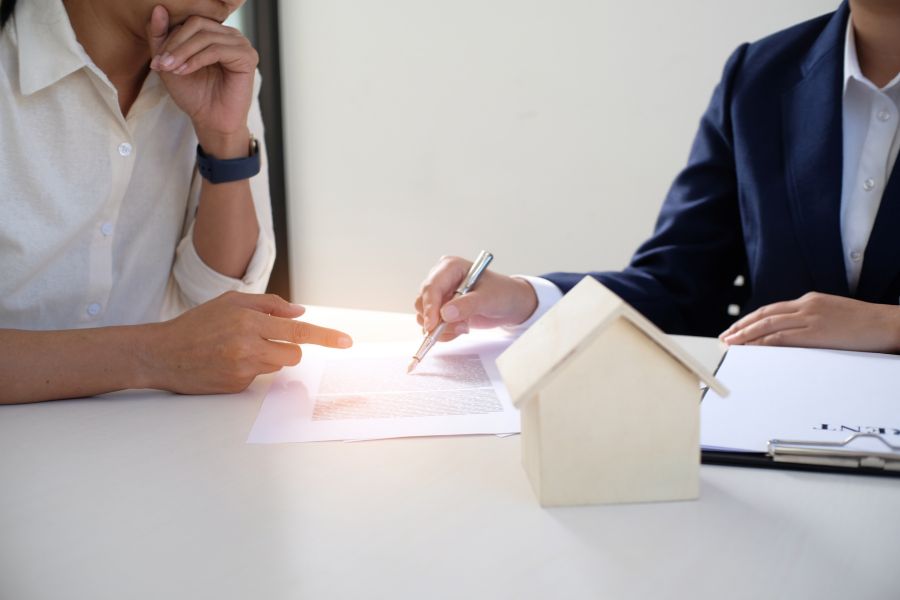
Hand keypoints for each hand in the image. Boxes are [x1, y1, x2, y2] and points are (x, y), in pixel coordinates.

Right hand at [142, 292, 352, 394]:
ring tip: (236, 349)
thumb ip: (268, 304)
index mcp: (249, 321)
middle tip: (266, 340)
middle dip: (287, 349)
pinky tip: (226, 363)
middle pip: (293, 354)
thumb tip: (299, 313)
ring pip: (277, 365)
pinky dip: (249, 369)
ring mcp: (242, 369)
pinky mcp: (236, 386)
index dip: (325, 336)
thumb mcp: (230, 302)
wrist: (162, 354)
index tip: (347, 342)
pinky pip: (258, 378)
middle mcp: (248, 346)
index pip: (298, 331)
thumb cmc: (197, 324)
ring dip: (266, 357)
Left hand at [147, 5, 257, 155]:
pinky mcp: (247, 57)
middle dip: (176, 44)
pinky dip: (197, 59)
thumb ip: (161, 36)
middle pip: (197, 24)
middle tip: (161, 63)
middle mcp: (230, 35)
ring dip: (183, 52)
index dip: (170, 36)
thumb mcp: (169, 62)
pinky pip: (217, 50)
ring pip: (206, 36)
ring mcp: (241, 44)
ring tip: (171, 69)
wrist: (211, 121)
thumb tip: (158, 9)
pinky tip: (185, 71)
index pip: (190, 21)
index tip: (156, 60)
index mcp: (215, 33)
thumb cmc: (193, 94)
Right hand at [414, 256, 537, 342]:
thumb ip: (467, 305)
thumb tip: (445, 314)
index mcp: (451, 267)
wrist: (510, 305)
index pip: (432, 286)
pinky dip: (445, 332)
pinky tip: (462, 328)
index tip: (432, 325)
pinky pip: (432, 325)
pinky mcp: (441, 309)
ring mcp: (440, 295)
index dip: (430, 306)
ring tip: (465, 326)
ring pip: (425, 316)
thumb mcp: (488, 299)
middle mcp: (442, 279)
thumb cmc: (502, 293)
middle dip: (438, 320)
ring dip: (443, 328)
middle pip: (423, 301)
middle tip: (460, 327)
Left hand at [719, 292, 899, 352]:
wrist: (887, 324)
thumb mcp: (831, 315)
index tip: (736, 330)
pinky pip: (783, 337)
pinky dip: (764, 342)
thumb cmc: (864, 324)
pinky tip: (752, 349)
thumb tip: (790, 335)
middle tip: (725, 338)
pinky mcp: (816, 332)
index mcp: (809, 301)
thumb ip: (810, 321)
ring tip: (731, 344)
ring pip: (769, 325)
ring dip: (746, 335)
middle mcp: (806, 306)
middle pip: (764, 315)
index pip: (771, 310)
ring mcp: (811, 317)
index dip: (750, 320)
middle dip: (741, 327)